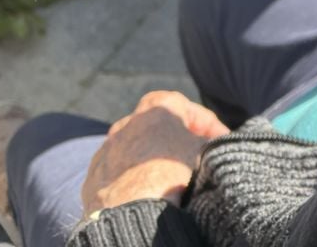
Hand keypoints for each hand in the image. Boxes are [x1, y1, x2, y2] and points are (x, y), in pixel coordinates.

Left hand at [81, 91, 228, 214]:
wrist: (130, 210)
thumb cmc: (172, 173)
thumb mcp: (204, 149)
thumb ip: (208, 139)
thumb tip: (210, 144)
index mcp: (157, 106)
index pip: (191, 110)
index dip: (211, 126)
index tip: (222, 141)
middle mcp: (128, 121)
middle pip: (162, 126)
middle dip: (180, 139)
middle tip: (197, 157)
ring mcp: (107, 148)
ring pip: (138, 148)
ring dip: (154, 158)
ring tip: (171, 178)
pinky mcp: (94, 174)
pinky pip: (120, 170)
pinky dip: (134, 176)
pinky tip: (146, 192)